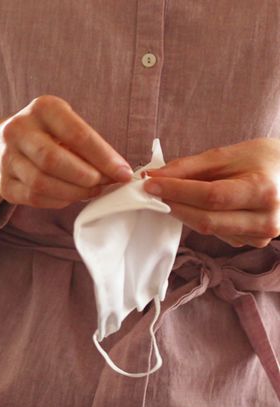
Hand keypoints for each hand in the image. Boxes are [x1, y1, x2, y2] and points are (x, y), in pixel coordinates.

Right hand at [0, 95, 133, 218]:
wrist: (1, 144)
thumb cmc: (46, 134)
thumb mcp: (65, 124)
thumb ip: (89, 145)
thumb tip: (118, 172)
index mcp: (42, 108)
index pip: (77, 135)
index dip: (103, 157)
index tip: (123, 173)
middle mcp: (18, 130)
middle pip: (53, 160)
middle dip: (86, 177)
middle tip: (104, 184)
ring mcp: (6, 157)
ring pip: (41, 183)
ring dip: (73, 192)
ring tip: (90, 191)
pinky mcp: (2, 182)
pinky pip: (33, 198)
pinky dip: (58, 201)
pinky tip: (70, 196)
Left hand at [145, 138, 279, 247]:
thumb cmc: (264, 160)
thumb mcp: (229, 155)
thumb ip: (190, 166)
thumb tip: (154, 176)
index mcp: (263, 191)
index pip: (211, 197)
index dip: (177, 192)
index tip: (150, 184)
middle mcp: (266, 219)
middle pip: (207, 220)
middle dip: (174, 206)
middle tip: (150, 193)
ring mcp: (262, 235)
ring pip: (209, 230)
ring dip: (184, 214)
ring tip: (169, 197)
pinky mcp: (254, 242)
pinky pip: (218, 235)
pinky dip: (199, 220)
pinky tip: (195, 207)